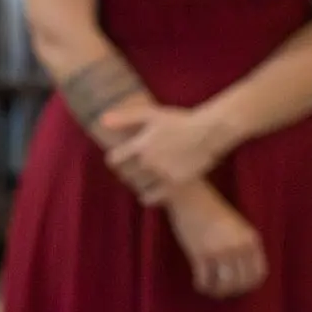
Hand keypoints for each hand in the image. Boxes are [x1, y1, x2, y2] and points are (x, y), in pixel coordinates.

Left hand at [101, 103, 229, 204]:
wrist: (209, 132)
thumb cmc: (179, 120)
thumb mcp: (151, 114)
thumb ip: (125, 118)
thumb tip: (102, 121)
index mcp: (141, 145)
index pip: (114, 160)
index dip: (115, 159)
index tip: (119, 158)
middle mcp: (150, 161)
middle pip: (124, 174)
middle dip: (126, 171)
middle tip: (131, 168)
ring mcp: (162, 174)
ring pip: (137, 186)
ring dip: (137, 183)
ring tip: (142, 177)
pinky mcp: (175, 184)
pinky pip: (151, 198)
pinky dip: (147, 196)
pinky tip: (150, 191)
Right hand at [164, 186, 267, 298]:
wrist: (190, 196)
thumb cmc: (211, 209)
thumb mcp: (236, 227)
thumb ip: (242, 245)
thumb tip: (239, 271)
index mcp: (251, 240)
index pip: (258, 273)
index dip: (249, 285)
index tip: (238, 286)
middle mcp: (239, 248)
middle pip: (241, 282)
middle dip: (231, 290)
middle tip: (222, 291)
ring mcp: (220, 251)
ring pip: (224, 284)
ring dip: (217, 291)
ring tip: (210, 289)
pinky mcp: (201, 254)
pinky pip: (205, 279)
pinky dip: (202, 286)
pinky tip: (199, 284)